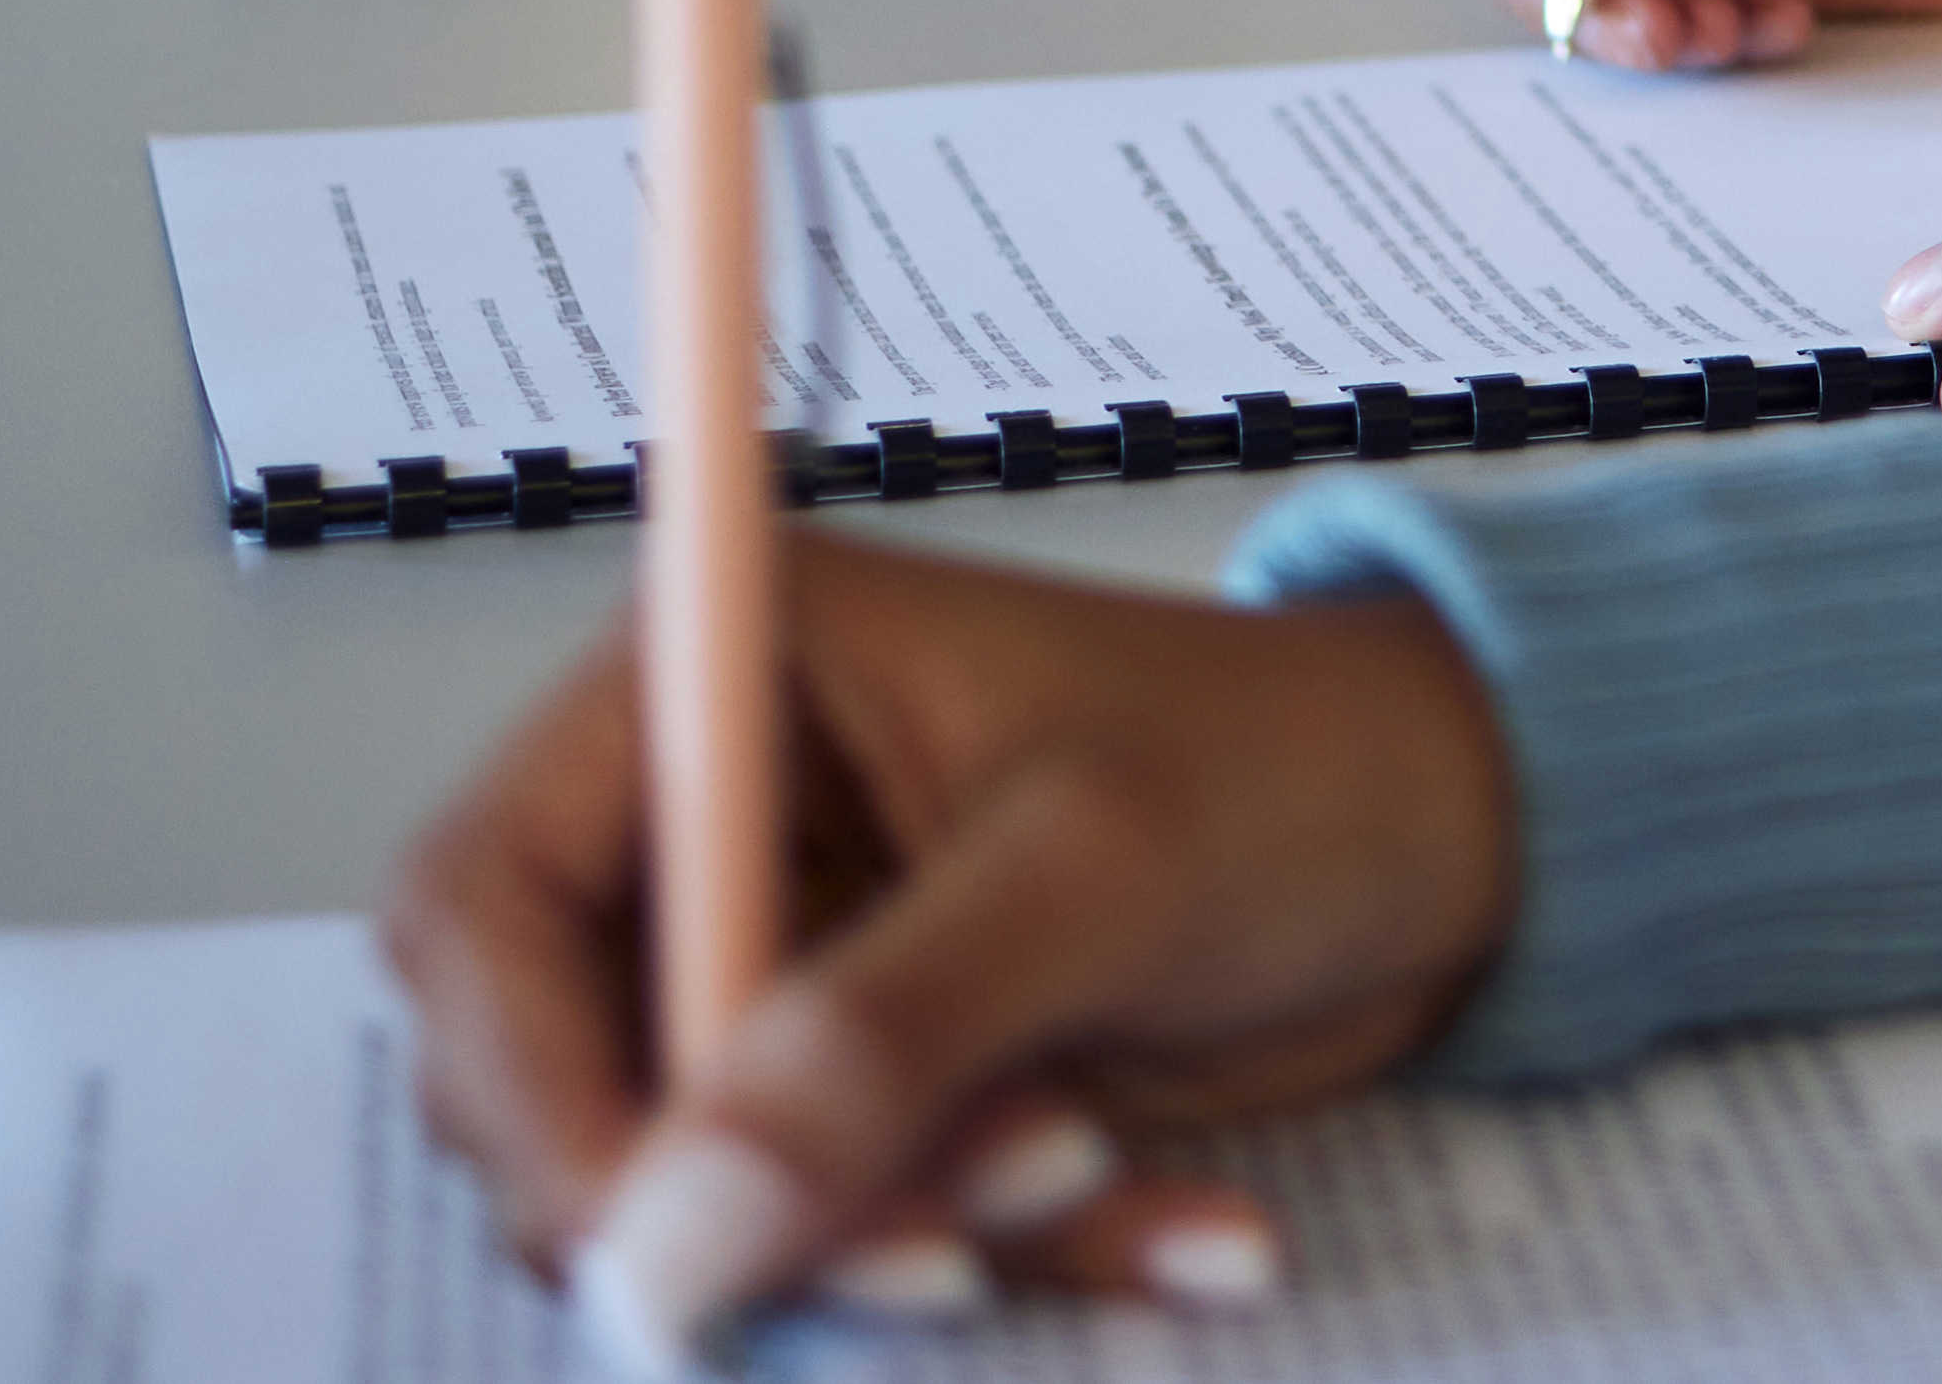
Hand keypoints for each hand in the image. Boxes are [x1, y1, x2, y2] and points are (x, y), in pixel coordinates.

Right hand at [388, 540, 1519, 1363]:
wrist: (1459, 843)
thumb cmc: (1290, 770)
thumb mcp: (1089, 878)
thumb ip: (874, 1045)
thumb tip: (663, 1240)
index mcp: (715, 684)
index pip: (482, 905)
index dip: (528, 1089)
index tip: (648, 1240)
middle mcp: (712, 828)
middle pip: (551, 1081)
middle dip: (733, 1191)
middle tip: (934, 1241)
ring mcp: (783, 970)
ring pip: (700, 1193)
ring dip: (887, 1232)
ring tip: (1087, 1176)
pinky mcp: (868, 1094)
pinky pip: (841, 1236)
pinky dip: (988, 1258)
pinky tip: (1173, 1227)